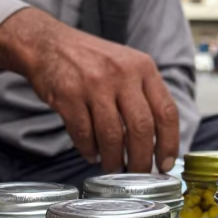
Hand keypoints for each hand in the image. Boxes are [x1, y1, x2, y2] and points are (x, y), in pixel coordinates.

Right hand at [0, 7, 178, 172]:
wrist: (48, 44)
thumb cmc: (91, 60)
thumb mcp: (127, 65)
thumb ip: (144, 94)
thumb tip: (161, 139)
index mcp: (143, 67)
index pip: (166, 111)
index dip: (169, 143)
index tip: (166, 163)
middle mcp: (121, 74)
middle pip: (141, 128)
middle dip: (142, 159)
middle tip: (140, 173)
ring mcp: (94, 84)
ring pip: (112, 136)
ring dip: (114, 159)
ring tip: (114, 168)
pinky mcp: (68, 96)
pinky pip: (83, 134)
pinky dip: (89, 150)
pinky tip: (92, 154)